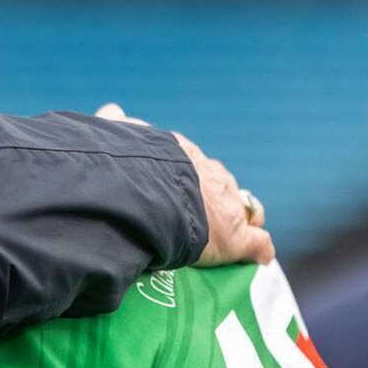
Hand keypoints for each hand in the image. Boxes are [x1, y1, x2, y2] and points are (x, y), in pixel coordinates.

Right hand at [95, 104, 273, 266]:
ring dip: (241, 222)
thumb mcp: (121, 137)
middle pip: (225, 187)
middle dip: (218, 199)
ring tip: (228, 239)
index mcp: (188, 157)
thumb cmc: (132, 168)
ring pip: (248, 211)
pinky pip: (258, 244)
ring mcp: (229, 207)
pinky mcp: (236, 238)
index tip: (186, 189)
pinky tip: (254, 259)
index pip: (200, 166)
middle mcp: (214, 178)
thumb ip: (117, 123)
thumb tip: (109, 108)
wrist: (149, 194)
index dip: (196, 180)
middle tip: (203, 217)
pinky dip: (257, 251)